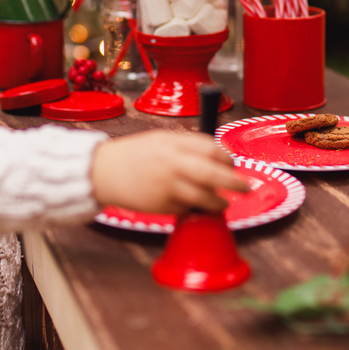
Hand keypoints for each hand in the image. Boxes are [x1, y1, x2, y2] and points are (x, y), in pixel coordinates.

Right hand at [90, 131, 249, 215]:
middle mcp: (172, 163)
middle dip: (234, 182)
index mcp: (173, 143)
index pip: (211, 148)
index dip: (226, 157)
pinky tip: (193, 207)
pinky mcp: (161, 206)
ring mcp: (167, 186)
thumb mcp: (160, 140)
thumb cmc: (133, 155)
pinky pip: (186, 209)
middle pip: (213, 173)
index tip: (231, 163)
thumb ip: (187, 146)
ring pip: (204, 197)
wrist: (102, 171)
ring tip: (223, 203)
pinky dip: (194, 209)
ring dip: (218, 202)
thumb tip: (218, 157)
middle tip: (246, 188)